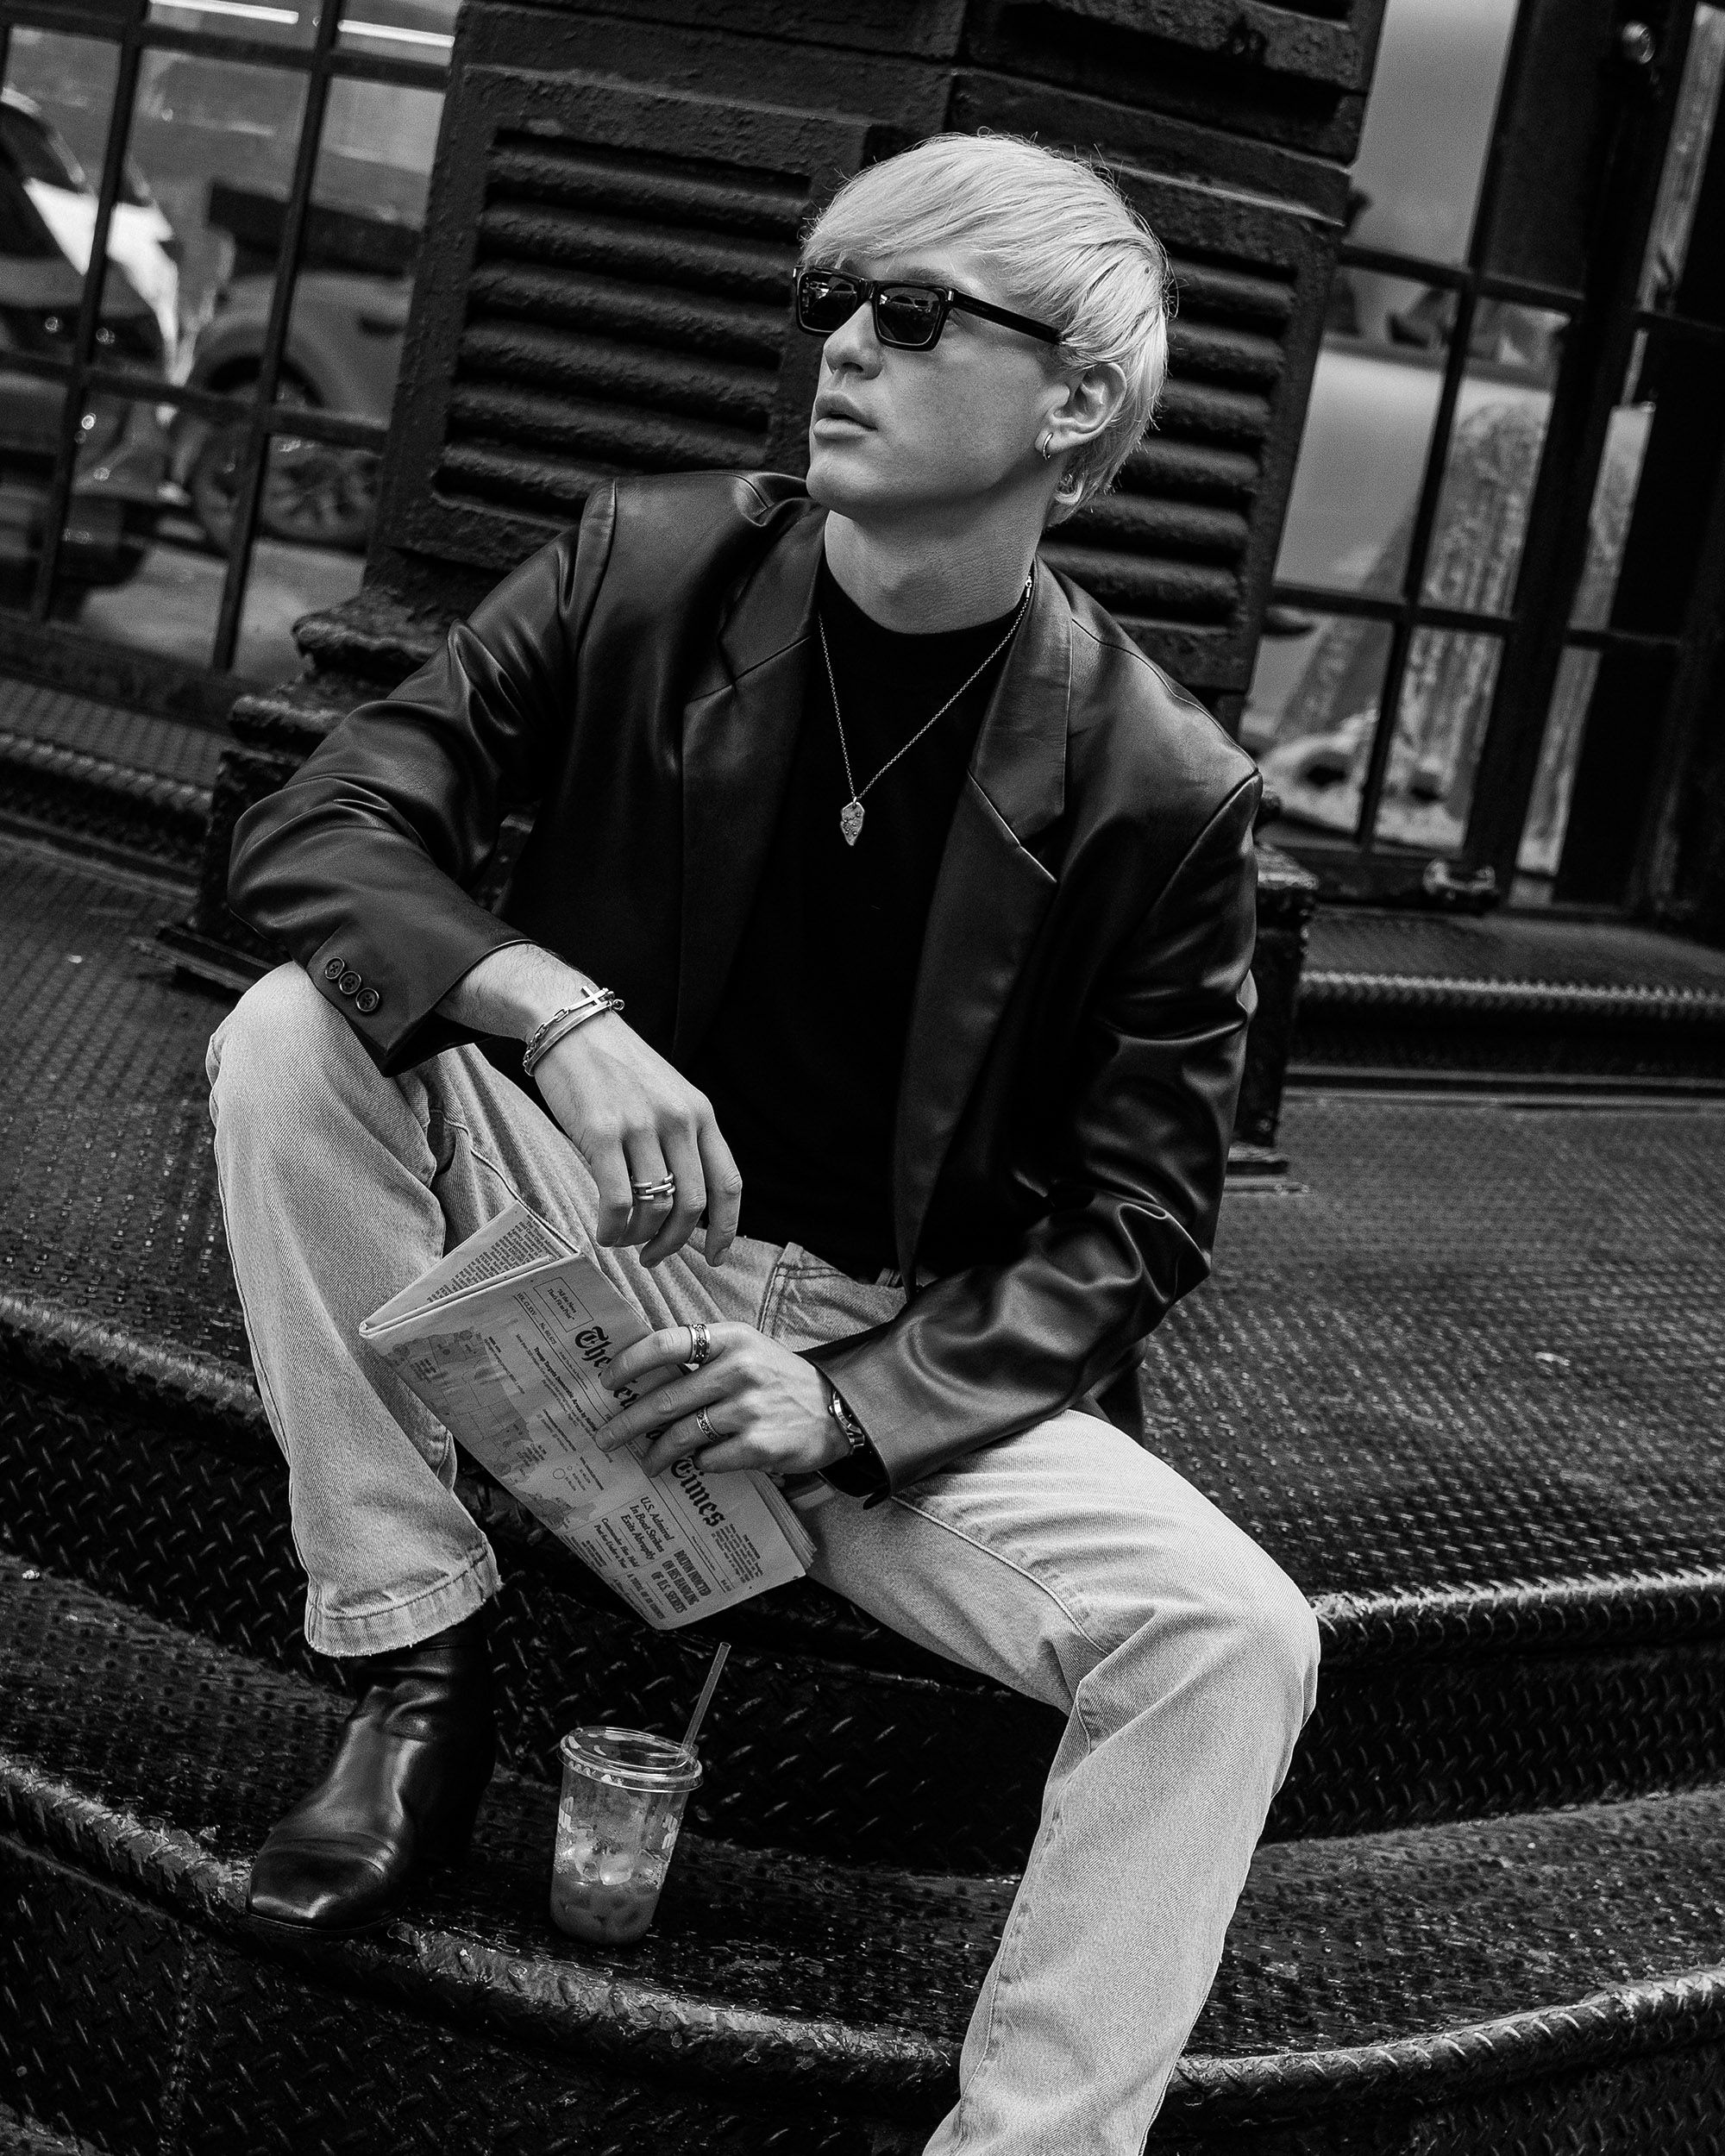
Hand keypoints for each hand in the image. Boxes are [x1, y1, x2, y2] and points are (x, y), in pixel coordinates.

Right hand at [534, 1016, 742, 1266]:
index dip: (726, 1229)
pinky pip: (617, 1200)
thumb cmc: (617, 1067)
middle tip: (654, 1257)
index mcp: (701, 1114)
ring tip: (623, 1240)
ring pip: (655, 1207)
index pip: (728, 1183)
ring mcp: (641, 1126)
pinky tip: (604, 1231)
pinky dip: (613, 1228)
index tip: (716, 1257)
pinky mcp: (602, 1132)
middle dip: (674, 1243)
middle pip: (692, 1204)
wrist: (571, 1025)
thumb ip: (683, 1139)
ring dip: (639, 1238)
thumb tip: (684, 1202)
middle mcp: (678, 1121)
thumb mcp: (668, 1094)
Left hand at [598, 1321, 849, 1478]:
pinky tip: (700, 1463)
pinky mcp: (760, 1445)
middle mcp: (739, 1369)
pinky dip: (699, 1463)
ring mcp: (750, 1409)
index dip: (630, 1362)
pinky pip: (709, 1460)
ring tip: (647, 1462)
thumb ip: (702, 1357)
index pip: (667, 1343)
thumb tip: (642, 1380)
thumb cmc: (777, 1377)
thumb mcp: (745, 1349)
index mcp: (731, 1338)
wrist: (836, 1408)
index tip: (606, 1381)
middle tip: (605, 1436)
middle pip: (665, 1399)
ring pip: (682, 1435)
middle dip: (627, 1422)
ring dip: (656, 1453)